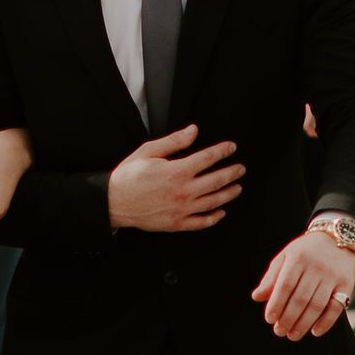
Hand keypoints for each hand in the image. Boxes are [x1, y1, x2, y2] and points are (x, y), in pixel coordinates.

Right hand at [107, 124, 243, 233]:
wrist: (114, 202)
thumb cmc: (128, 176)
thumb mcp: (149, 151)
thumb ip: (174, 141)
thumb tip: (193, 131)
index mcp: (177, 171)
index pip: (208, 158)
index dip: (222, 151)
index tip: (231, 147)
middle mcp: (183, 191)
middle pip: (216, 180)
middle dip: (231, 173)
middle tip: (240, 169)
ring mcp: (181, 209)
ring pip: (213, 202)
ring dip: (228, 194)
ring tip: (237, 188)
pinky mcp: (176, 223)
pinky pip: (201, 222)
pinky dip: (214, 218)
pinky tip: (220, 212)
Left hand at [252, 230, 354, 340]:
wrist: (338, 238)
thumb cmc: (305, 252)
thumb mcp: (286, 256)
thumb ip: (271, 277)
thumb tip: (257, 297)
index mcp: (298, 258)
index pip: (285, 285)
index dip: (276, 304)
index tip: (269, 319)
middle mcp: (317, 266)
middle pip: (300, 298)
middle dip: (288, 318)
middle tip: (279, 331)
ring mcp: (333, 276)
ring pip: (317, 305)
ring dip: (303, 324)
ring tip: (292, 335)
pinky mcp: (347, 284)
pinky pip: (336, 307)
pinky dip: (326, 322)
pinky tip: (314, 331)